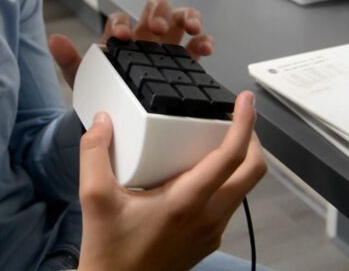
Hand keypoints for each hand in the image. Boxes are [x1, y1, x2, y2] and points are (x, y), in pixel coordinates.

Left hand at [49, 0, 213, 86]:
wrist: (119, 121)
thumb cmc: (102, 93)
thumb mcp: (83, 79)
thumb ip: (68, 60)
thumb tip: (54, 39)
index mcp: (121, 38)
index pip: (121, 19)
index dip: (123, 23)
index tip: (123, 37)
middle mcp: (145, 37)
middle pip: (155, 8)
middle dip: (158, 12)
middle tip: (157, 28)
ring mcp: (167, 46)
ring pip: (179, 18)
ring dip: (187, 17)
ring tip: (192, 28)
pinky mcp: (186, 62)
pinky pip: (198, 45)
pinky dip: (204, 41)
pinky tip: (206, 48)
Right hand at [77, 91, 265, 270]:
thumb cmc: (110, 249)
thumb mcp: (95, 199)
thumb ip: (95, 154)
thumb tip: (102, 120)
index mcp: (187, 202)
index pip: (232, 157)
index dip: (245, 124)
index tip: (245, 100)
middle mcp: (209, 217)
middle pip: (253, 172)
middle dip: (252, 139)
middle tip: (236, 117)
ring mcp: (212, 231)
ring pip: (244, 189)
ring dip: (241, 161)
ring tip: (217, 139)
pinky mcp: (208, 241)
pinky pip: (229, 203)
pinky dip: (227, 180)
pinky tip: (200, 172)